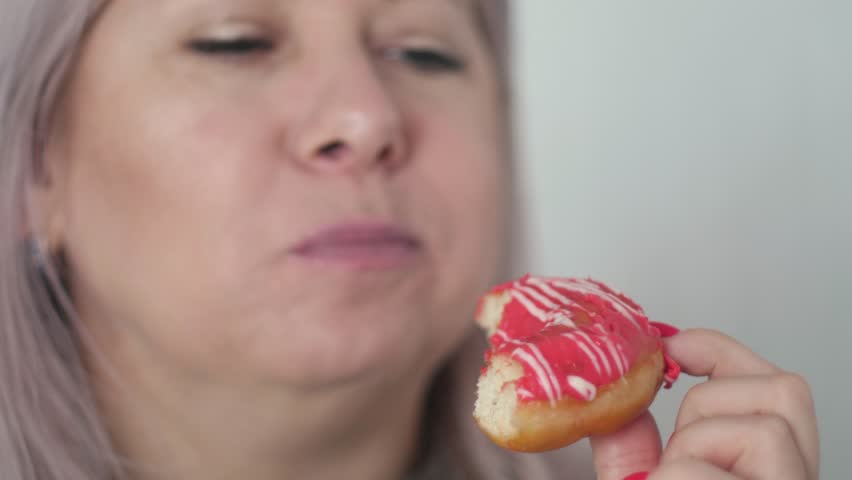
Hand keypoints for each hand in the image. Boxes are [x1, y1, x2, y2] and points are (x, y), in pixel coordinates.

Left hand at [590, 328, 818, 479]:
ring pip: (762, 428)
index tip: (674, 345)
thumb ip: (634, 448)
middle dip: (711, 400)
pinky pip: (705, 468)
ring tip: (671, 479)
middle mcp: (790, 479)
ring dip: (693, 448)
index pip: (775, 387)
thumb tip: (623, 395)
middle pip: (787, 391)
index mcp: (766, 470)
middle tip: (674, 448)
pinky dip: (671, 476)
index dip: (722, 351)